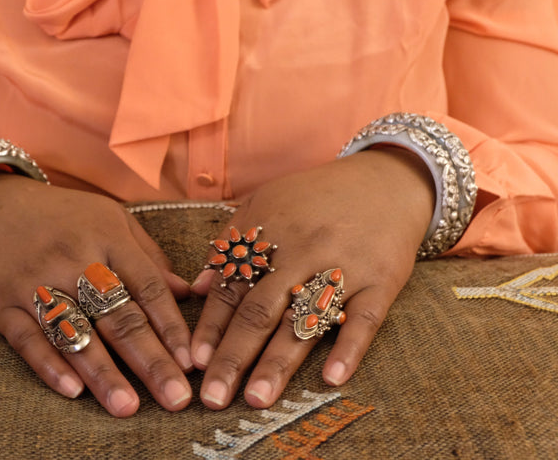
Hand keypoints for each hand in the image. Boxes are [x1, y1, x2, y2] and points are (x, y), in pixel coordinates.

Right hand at [0, 173, 192, 416]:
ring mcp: (36, 281)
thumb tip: (186, 293)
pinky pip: (26, 338)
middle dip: (150, 360)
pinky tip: (72, 391)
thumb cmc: (64, 217)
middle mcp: (74, 260)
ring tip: (127, 407)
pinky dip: (49, 365)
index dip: (171, 327)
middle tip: (174, 397)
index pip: (148, 287)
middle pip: (118, 316)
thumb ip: (148, 257)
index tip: (191, 362)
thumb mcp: (112, 220)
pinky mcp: (1, 302)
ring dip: (103, 373)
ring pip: (75, 333)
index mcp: (108, 238)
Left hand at [190, 147, 434, 408]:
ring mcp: (342, 267)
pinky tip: (332, 378)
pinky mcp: (381, 280)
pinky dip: (349, 347)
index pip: (231, 289)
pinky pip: (365, 318)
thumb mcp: (264, 205)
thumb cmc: (315, 199)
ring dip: (279, 362)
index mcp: (267, 236)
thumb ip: (230, 245)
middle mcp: (301, 253)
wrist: (384, 180)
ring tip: (257, 398)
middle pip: (261, 311)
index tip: (193, 363)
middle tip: (214, 398)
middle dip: (234, 356)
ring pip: (306, 320)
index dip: (210, 328)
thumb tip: (197, 289)